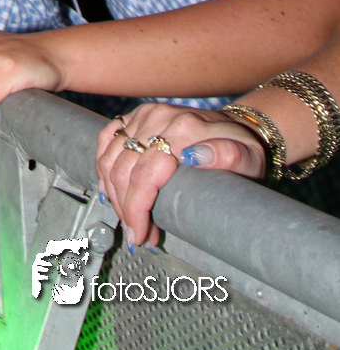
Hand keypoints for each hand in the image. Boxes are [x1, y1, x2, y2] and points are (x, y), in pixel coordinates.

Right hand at [95, 104, 266, 246]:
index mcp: (183, 129)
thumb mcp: (247, 157)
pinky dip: (103, 165)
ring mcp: (145, 115)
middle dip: (126, 209)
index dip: (136, 208)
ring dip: (113, 193)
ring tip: (129, 218)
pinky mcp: (137, 115)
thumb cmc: (244, 149)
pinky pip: (107, 138)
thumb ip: (227, 155)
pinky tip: (108, 187)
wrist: (239, 127)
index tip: (139, 234)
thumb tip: (196, 157)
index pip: (145, 174)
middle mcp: (158, 118)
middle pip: (124, 170)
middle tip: (139, 235)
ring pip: (111, 157)